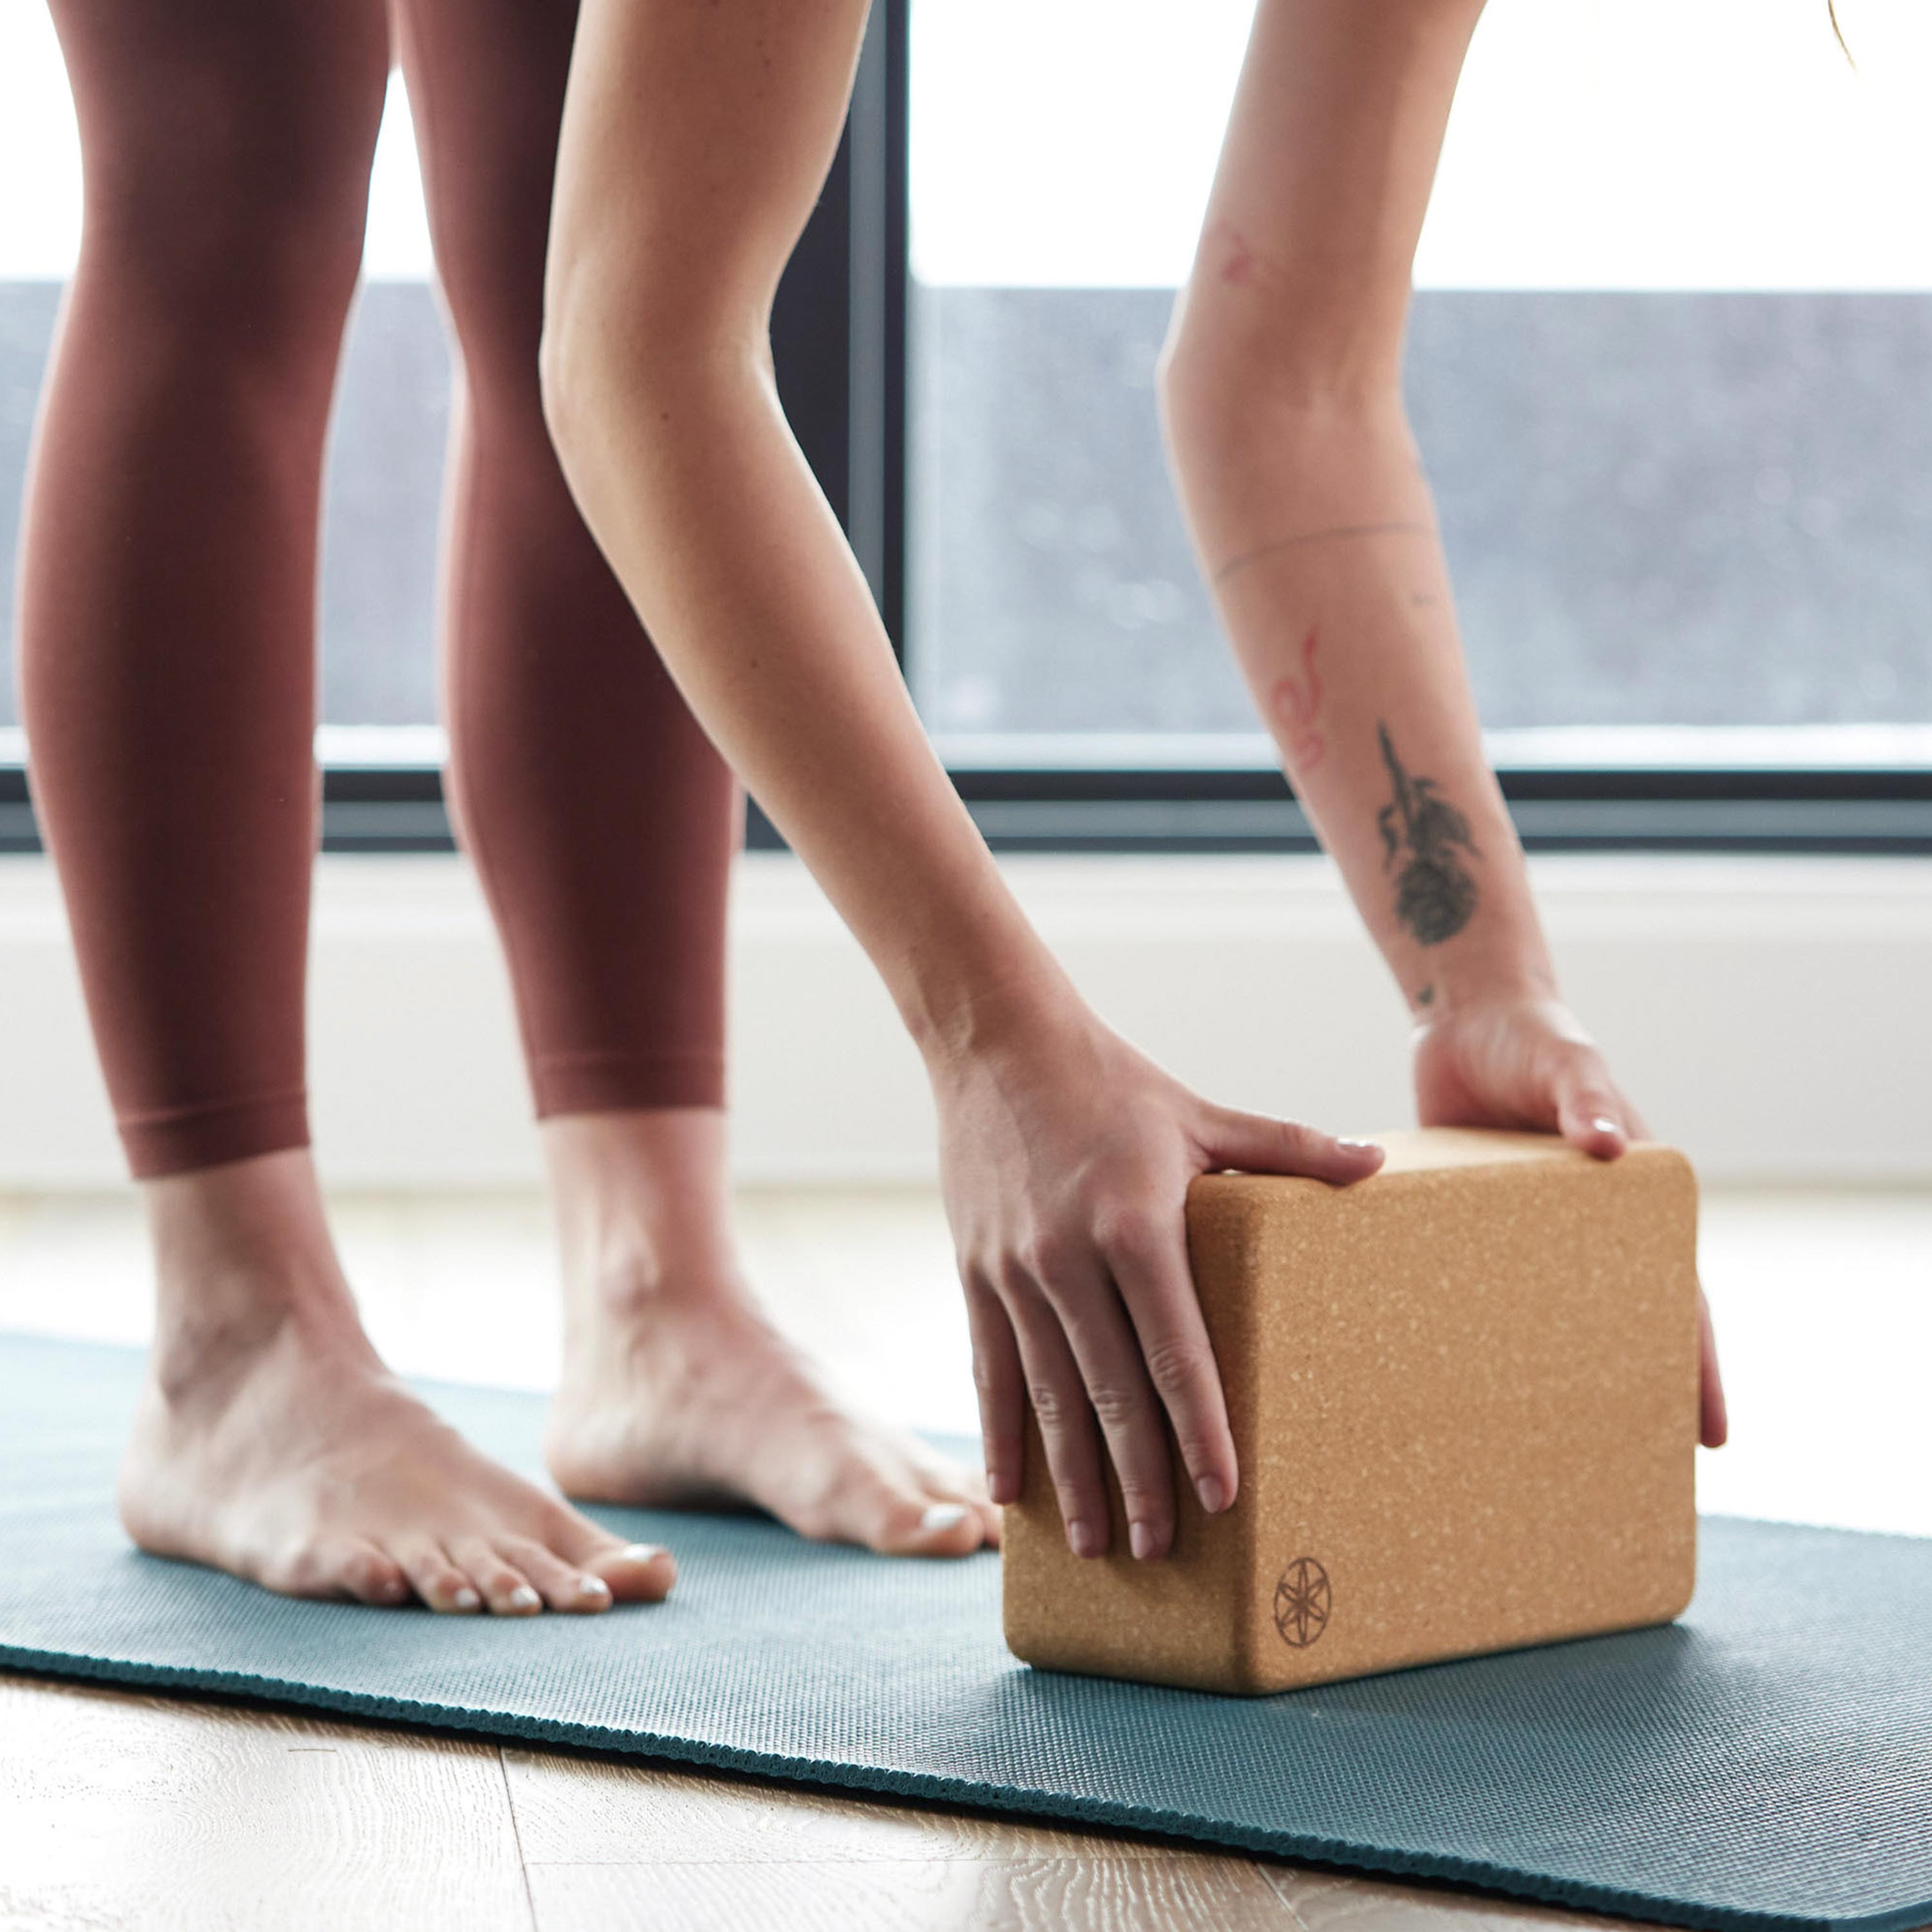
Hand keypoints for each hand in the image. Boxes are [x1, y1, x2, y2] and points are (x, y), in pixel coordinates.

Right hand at [929, 1006, 1383, 1560]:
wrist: (998, 1045)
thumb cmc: (1114, 1083)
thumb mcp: (1203, 1114)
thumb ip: (1288, 1148)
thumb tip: (1378, 1165)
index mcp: (1136, 1225)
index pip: (1175, 1349)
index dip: (1200, 1427)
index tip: (1223, 1495)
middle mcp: (1069, 1260)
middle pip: (1109, 1391)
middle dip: (1138, 1477)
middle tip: (1161, 1549)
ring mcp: (1014, 1272)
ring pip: (1046, 1395)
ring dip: (1071, 1476)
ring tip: (1097, 1544)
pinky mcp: (975, 1272)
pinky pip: (990, 1369)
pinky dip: (1001, 1434)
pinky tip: (1012, 1493)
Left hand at [1412, 991, 1727, 1447]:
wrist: (1460, 1015)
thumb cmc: (1536, 1036)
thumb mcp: (1571, 1064)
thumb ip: (1588, 1100)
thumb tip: (1609, 1148)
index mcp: (1631, 1200)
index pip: (1677, 1293)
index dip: (1695, 1364)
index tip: (1708, 1433)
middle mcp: (1580, 1228)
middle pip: (1612, 1322)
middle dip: (1626, 1390)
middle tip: (1622, 1468)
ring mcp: (1520, 1232)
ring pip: (1540, 1317)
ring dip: (1544, 1374)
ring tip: (1534, 1450)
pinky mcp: (1460, 1223)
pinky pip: (1469, 1285)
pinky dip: (1469, 1328)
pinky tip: (1450, 1375)